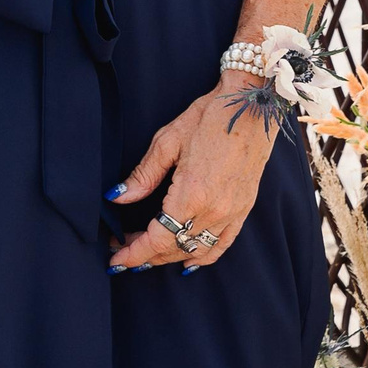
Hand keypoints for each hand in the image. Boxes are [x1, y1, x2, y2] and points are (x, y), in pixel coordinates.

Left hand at [106, 82, 274, 271]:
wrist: (251, 108)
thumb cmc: (207, 118)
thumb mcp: (167, 142)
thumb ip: (142, 176)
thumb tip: (117, 197)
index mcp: (192, 194)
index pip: (158, 239)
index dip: (134, 253)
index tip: (115, 259)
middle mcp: (215, 211)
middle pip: (174, 247)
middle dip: (145, 255)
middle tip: (122, 251)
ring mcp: (233, 213)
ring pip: (196, 250)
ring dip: (169, 256)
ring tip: (145, 254)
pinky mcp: (244, 210)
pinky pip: (222, 245)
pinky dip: (202, 257)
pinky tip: (185, 260)